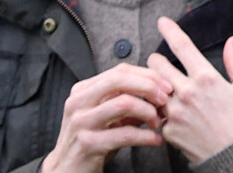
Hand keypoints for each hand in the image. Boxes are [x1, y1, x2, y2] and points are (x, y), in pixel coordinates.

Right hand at [40, 63, 171, 172]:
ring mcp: (81, 123)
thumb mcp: (105, 116)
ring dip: (148, 112)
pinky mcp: (88, 144)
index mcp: (83, 90)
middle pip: (120, 80)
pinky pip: (125, 134)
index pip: (120, 71)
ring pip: (124, 103)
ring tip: (158, 122)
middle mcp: (78, 102)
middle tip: (165, 98)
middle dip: (149, 86)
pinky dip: (146, 136)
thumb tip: (160, 93)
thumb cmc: (91, 140)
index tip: (166, 85)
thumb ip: (127, 101)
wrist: (66, 170)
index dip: (147, 75)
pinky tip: (155, 140)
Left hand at [146, 16, 232, 162]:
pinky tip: (167, 113)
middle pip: (157, 64)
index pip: (182, 46)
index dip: (170, 30)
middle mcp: (187, 92)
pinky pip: (155, 115)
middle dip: (157, 61)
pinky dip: (158, 111)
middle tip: (162, 64)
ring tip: (162, 89)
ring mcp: (175, 113)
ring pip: (151, 89)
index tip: (162, 22)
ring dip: (154, 86)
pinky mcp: (168, 131)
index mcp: (207, 78)